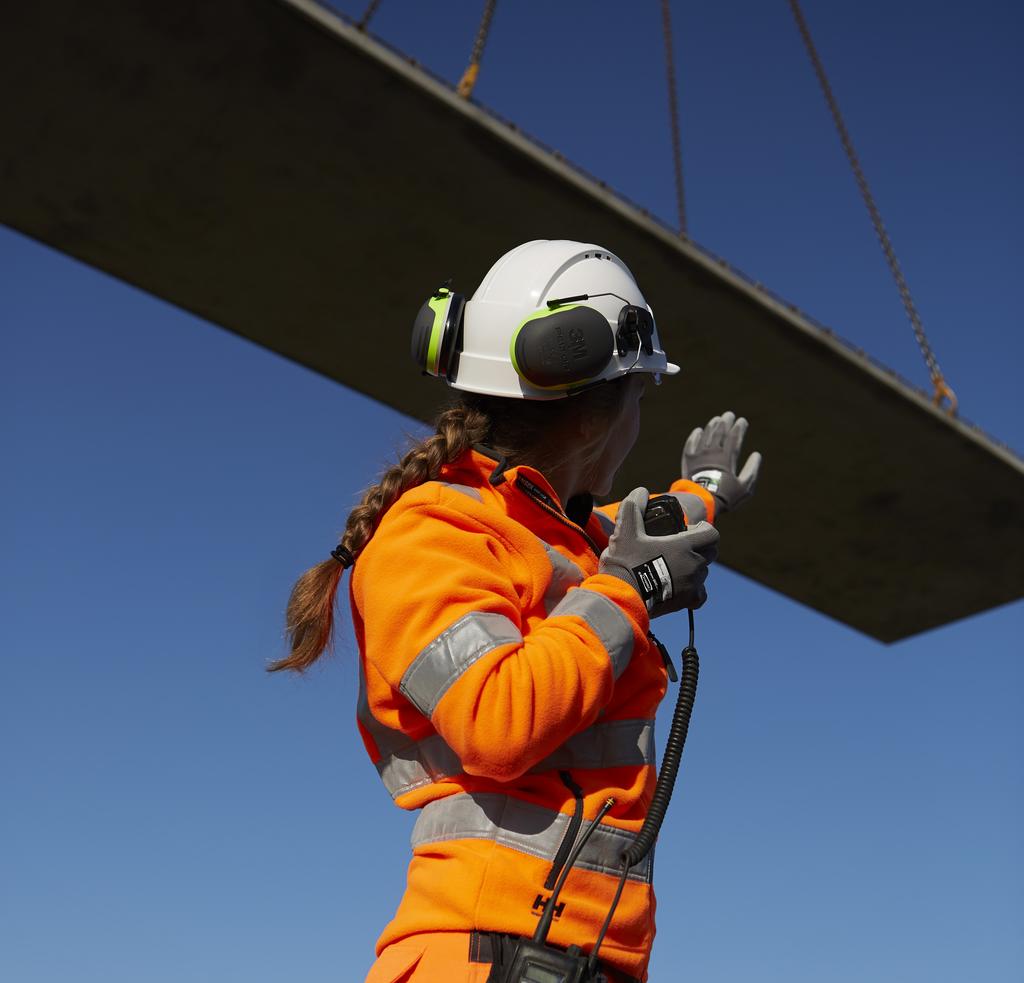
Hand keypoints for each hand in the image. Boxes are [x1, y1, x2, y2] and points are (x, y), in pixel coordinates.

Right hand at [599, 488, 719, 615]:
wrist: (623, 596)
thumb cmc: (626, 562)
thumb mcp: (626, 530)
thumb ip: (633, 507)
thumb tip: (641, 491)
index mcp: (685, 545)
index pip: (711, 533)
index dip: (702, 529)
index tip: (688, 530)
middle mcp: (695, 564)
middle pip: (710, 552)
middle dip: (700, 546)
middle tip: (679, 545)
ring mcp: (693, 584)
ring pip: (704, 571)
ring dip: (694, 566)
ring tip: (674, 565)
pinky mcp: (687, 601)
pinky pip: (700, 594)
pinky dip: (694, 589)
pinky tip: (680, 585)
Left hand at [681, 411, 761, 512]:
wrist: (701, 503)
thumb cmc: (726, 497)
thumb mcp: (745, 486)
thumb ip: (752, 469)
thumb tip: (756, 455)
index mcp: (727, 458)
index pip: (734, 438)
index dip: (739, 428)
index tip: (742, 421)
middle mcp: (713, 453)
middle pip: (719, 433)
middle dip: (725, 422)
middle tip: (729, 415)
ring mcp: (699, 456)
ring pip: (706, 436)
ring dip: (712, 426)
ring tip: (716, 419)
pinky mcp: (688, 461)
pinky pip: (691, 444)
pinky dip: (695, 436)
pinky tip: (698, 431)